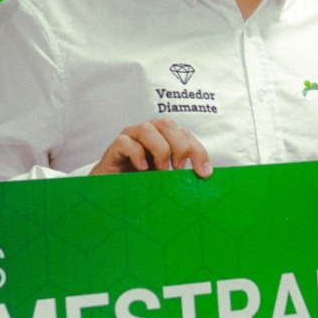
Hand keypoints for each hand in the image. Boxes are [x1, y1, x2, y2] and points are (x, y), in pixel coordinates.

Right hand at [90, 118, 212, 177]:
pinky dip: (136, 154)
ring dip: (159, 150)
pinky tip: (142, 169)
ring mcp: (129, 139)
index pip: (184, 134)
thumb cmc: (140, 184)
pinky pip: (125, 142)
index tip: (204, 173)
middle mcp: (146, 134)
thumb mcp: (165, 179)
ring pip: (147, 129)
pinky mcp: (113, 149)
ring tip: (161, 171)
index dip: (197, 151)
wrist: (112, 193)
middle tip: (178, 168)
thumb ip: (181, 175)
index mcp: (163, 138)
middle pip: (167, 124)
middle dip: (179, 146)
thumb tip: (205, 177)